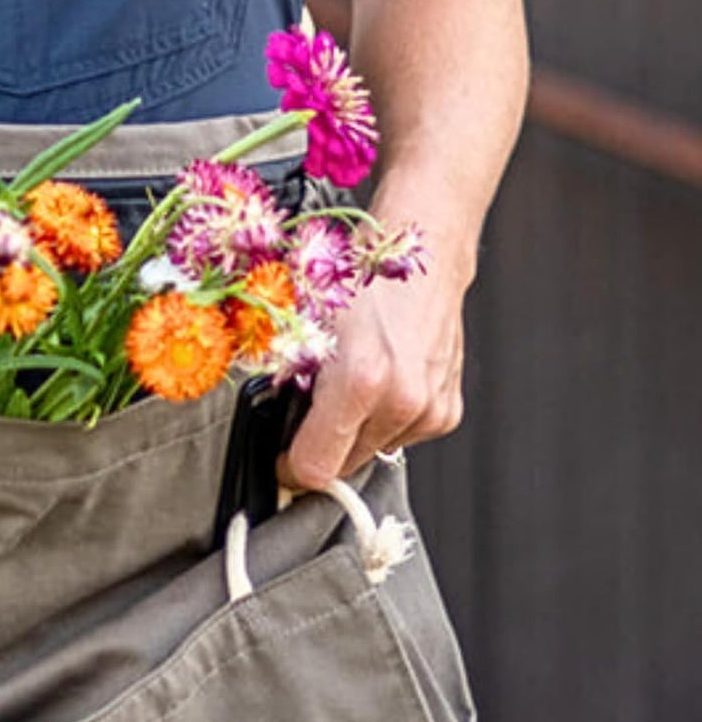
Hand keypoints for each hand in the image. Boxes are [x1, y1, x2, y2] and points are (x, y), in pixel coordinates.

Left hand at [277, 258, 466, 491]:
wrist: (423, 253)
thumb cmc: (361, 281)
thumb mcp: (302, 330)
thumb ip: (283, 389)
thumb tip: (273, 435)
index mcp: (360, 381)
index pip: (314, 468)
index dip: (289, 465)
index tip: (283, 455)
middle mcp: (402, 401)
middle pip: (343, 465)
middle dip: (322, 443)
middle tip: (317, 403)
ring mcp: (429, 409)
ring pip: (370, 453)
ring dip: (354, 431)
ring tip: (354, 383)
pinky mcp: (447, 412)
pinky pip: (398, 438)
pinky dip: (382, 420)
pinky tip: (382, 383)